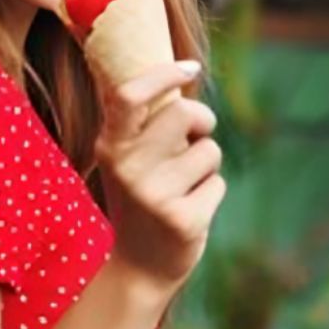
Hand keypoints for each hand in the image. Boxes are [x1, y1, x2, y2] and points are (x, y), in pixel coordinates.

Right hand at [94, 61, 225, 293]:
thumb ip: (138, 120)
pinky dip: (211, 193)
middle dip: (202, 120)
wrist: (139, 265)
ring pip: (209, 151)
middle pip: (183, 113)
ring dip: (207, 164)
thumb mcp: (125, 157)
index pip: (129, 95)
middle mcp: (126, 167)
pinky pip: (218, 185)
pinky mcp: (181, 219)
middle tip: (196, 135)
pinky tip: (189, 208)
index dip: (162, 75)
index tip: (189, 67)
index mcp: (110, 145)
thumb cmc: (140, 197)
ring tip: (184, 184)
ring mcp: (153, 195)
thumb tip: (160, 63)